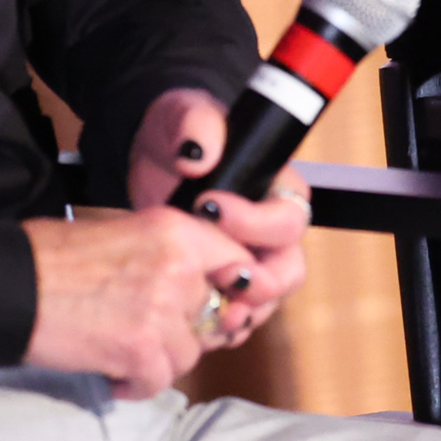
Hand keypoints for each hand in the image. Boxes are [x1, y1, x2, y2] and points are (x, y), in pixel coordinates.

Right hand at [21, 207, 257, 397]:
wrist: (10, 283)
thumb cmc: (55, 255)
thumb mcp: (125, 230)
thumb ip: (171, 252)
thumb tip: (207, 284)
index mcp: (178, 230)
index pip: (239, 264)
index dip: (229, 292)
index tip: (210, 308)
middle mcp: (179, 265)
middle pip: (214, 314)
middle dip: (187, 331)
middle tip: (154, 336)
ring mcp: (161, 308)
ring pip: (190, 353)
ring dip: (160, 360)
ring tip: (125, 353)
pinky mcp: (139, 348)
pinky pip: (159, 381)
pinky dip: (136, 386)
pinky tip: (112, 374)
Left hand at [127, 87, 310, 346]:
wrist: (152, 160)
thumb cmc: (180, 131)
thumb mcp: (185, 115)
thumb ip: (196, 124)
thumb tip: (199, 153)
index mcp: (278, 189)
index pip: (286, 217)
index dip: (253, 222)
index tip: (208, 208)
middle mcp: (273, 230)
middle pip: (288, 270)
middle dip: (259, 283)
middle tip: (224, 280)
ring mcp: (251, 258)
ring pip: (266, 299)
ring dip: (243, 312)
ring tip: (213, 316)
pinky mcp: (224, 279)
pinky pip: (238, 313)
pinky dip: (223, 324)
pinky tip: (200, 325)